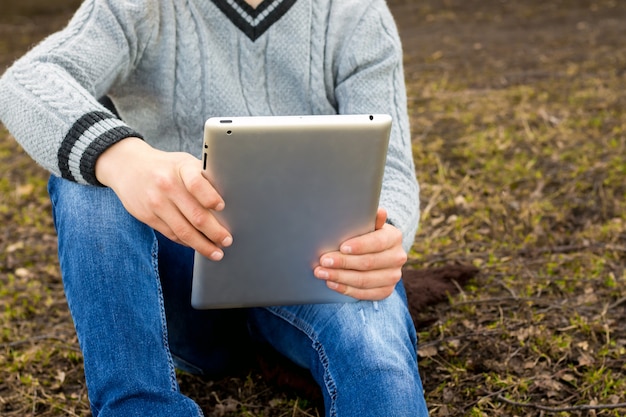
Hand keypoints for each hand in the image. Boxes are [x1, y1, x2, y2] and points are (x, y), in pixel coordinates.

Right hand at [95, 138, 231, 259]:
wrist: (128, 166)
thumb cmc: (168, 167)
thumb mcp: (185, 163)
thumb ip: (203, 179)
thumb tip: (230, 203)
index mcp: (181, 168)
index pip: (196, 183)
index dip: (210, 197)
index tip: (221, 207)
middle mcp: (167, 185)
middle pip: (194, 215)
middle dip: (214, 232)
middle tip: (227, 241)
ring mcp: (156, 202)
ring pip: (183, 230)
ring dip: (202, 245)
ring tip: (216, 252)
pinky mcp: (147, 216)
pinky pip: (171, 234)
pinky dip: (187, 242)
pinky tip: (198, 246)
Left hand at [313, 208, 406, 299]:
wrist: (376, 252)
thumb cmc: (366, 234)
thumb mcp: (368, 224)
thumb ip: (370, 219)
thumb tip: (380, 212)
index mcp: (394, 237)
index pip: (377, 242)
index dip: (360, 246)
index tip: (341, 247)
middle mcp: (398, 257)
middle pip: (368, 263)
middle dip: (343, 262)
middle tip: (323, 261)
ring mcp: (393, 276)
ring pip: (364, 280)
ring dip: (340, 277)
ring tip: (322, 273)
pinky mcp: (386, 290)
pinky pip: (364, 294)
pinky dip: (346, 289)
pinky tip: (331, 283)